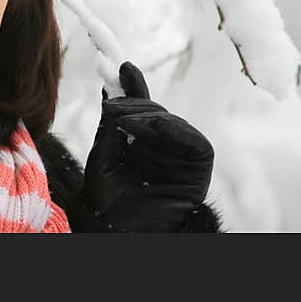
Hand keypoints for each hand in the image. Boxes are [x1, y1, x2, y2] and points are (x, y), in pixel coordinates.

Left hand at [84, 61, 213, 231]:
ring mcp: (179, 153)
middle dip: (130, 103)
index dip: (130, 86)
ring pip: (168, 120)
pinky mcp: (198, 164)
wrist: (125, 235)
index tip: (120, 66)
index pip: (137, 108)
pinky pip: (192, 139)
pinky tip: (151, 127)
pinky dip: (172, 129)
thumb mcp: (103, 161)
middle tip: (110, 106)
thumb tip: (110, 90)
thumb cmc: (111, 206)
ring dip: (145, 116)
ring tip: (122, 122)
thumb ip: (110, 128)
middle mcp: (160, 145)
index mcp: (138, 143)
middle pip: (151, 110)